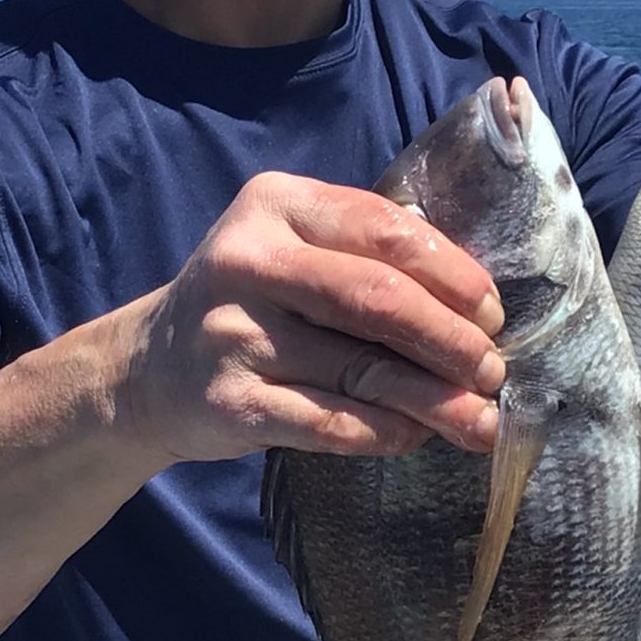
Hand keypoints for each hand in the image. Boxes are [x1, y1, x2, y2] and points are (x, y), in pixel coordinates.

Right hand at [115, 172, 506, 464]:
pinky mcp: (231, 402)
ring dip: (435, 398)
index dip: (453, 275)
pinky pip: (331, 423)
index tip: (492, 313)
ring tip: (480, 419)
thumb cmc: (252, 305)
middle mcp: (249, 261)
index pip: (385, 230)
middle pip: (377, 299)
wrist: (147, 370)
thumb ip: (367, 258)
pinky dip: (386, 432)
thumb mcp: (293, 250)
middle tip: (493, 370)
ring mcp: (235, 334)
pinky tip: (415, 436)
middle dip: (451, 339)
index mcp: (277, 204)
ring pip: (362, 369)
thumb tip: (476, 310)